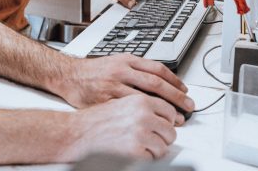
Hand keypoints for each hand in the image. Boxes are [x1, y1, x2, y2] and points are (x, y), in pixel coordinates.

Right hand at [52, 54, 193, 122]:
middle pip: (156, 84)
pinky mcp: (106, 101)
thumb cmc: (93, 71)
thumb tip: (160, 78)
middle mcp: (122, 71)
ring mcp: (114, 87)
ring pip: (146, 99)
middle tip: (188, 106)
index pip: (157, 69)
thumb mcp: (117, 61)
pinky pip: (130, 111)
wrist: (70, 76)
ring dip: (164, 110)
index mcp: (126, 60)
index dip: (174, 81)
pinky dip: (144, 118)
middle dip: (176, 96)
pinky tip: (153, 124)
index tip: (185, 91)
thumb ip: (137, 68)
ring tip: (176, 119)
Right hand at [62, 95, 177, 160]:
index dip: (172, 118)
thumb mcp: (122, 99)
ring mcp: (140, 132)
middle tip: (157, 137)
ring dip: (157, 148)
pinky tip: (136, 151)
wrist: (80, 130)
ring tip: (144, 145)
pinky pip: (153, 157)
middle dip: (165, 135)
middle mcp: (142, 114)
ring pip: (165, 144)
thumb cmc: (97, 116)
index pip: (169, 109)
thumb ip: (143, 103)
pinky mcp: (135, 149)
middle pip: (171, 129)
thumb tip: (165, 112)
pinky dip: (147, 158)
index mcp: (140, 100)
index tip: (177, 121)